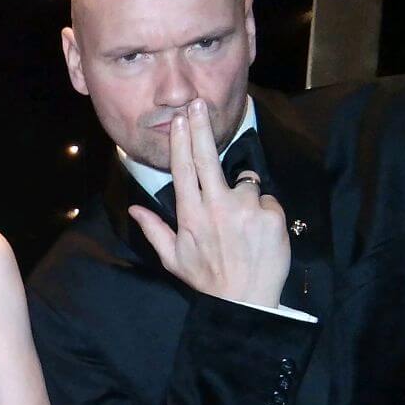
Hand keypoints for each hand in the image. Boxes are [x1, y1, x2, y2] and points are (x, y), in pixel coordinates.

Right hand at [127, 100, 289, 306]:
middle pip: (208, 158)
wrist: (245, 300)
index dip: (181, 141)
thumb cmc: (207, 280)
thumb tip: (134, 210)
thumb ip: (155, 229)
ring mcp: (245, 209)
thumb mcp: (174, 259)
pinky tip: (259, 234)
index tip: (179, 120)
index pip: (184, 169)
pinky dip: (265, 212)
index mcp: (191, 215)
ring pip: (246, 183)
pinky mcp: (271, 215)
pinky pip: (268, 200)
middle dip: (200, 128)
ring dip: (245, 196)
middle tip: (197, 104)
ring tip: (243, 226)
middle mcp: (216, 207)